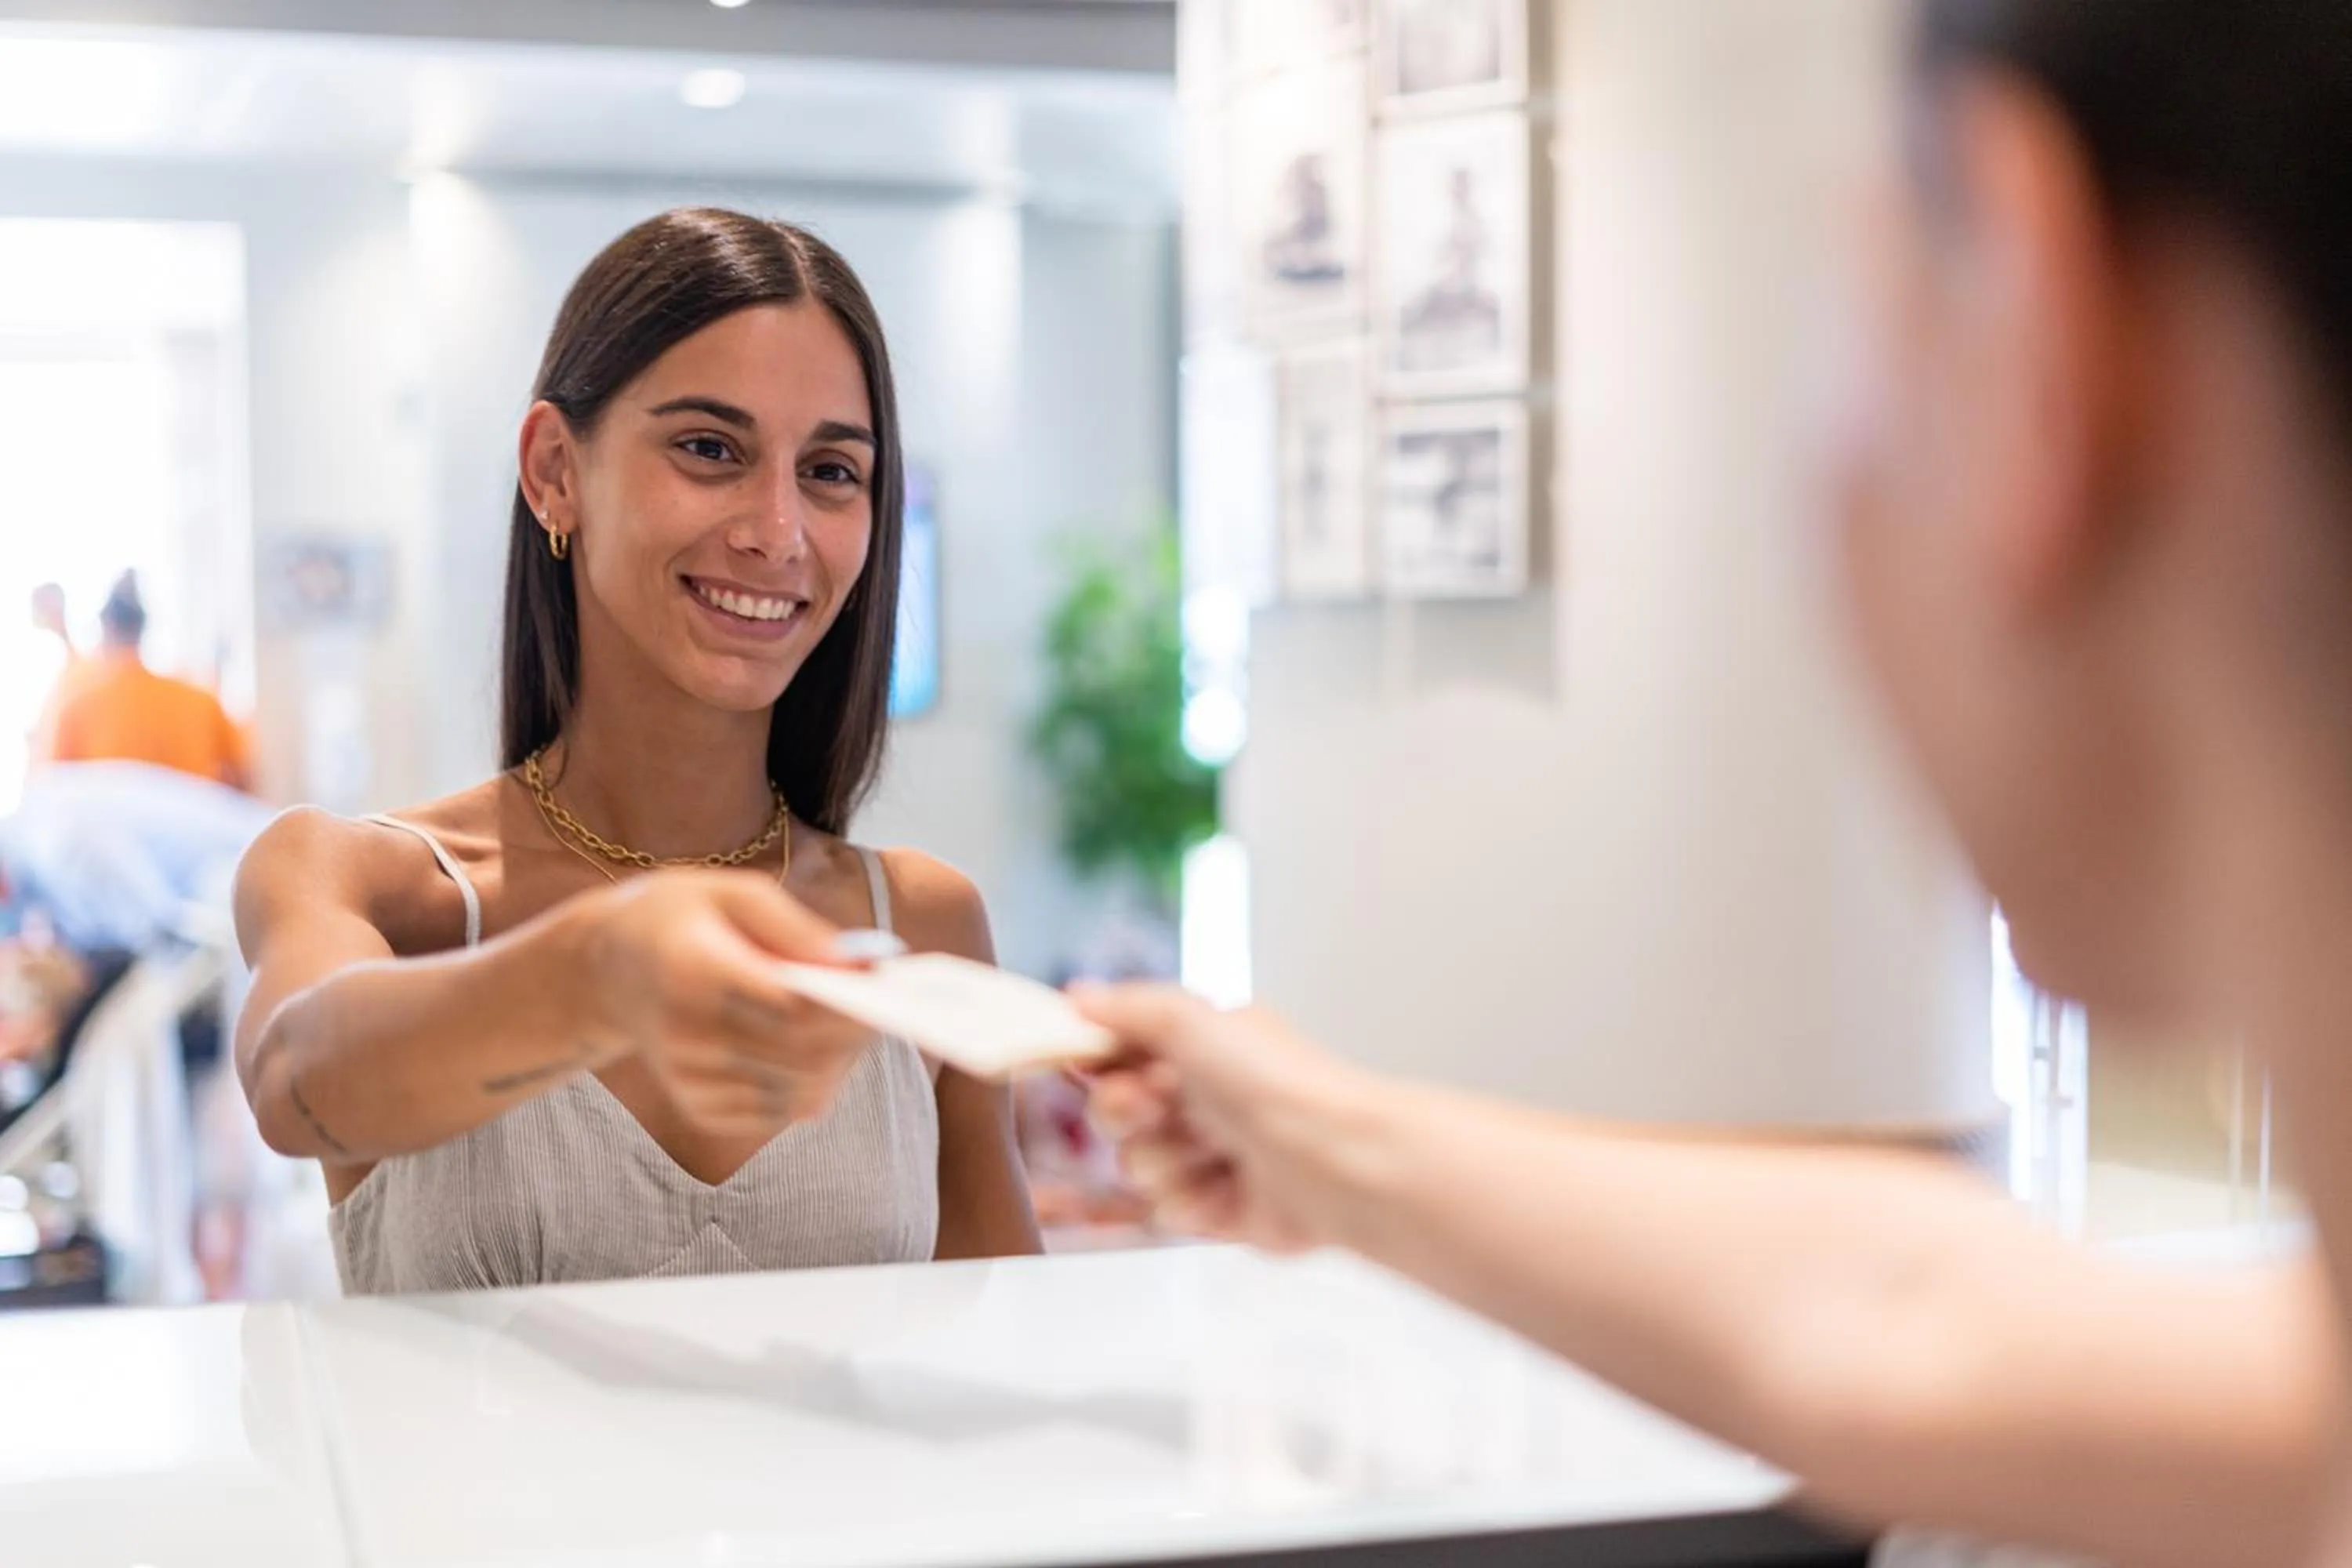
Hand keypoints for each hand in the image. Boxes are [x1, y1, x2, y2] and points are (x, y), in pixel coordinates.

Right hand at [573, 870, 875, 1136]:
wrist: (605, 968)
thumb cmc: (681, 917)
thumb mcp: (732, 893)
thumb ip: (796, 928)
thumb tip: (860, 965)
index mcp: (694, 971)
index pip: (790, 1007)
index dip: (846, 1004)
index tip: (884, 984)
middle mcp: (686, 1034)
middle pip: (800, 1056)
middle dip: (854, 1037)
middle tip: (884, 1007)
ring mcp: (689, 1077)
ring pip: (795, 1093)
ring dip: (839, 1064)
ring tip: (852, 1025)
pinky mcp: (697, 1104)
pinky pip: (776, 1112)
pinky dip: (809, 1086)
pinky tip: (814, 1051)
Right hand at [1071, 986, 1382, 1253]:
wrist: (1334, 1158)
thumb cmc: (1274, 1082)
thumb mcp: (1193, 1021)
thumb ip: (1130, 1007)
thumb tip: (1078, 996)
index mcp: (1199, 1048)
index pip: (1119, 1056)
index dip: (1101, 1065)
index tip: (1097, 1066)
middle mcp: (1202, 1100)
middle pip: (1116, 1115)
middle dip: (1128, 1114)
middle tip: (1163, 1108)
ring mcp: (1211, 1158)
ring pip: (1138, 1168)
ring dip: (1168, 1161)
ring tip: (1216, 1151)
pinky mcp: (1222, 1210)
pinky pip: (1169, 1213)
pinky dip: (1196, 1203)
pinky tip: (1230, 1190)